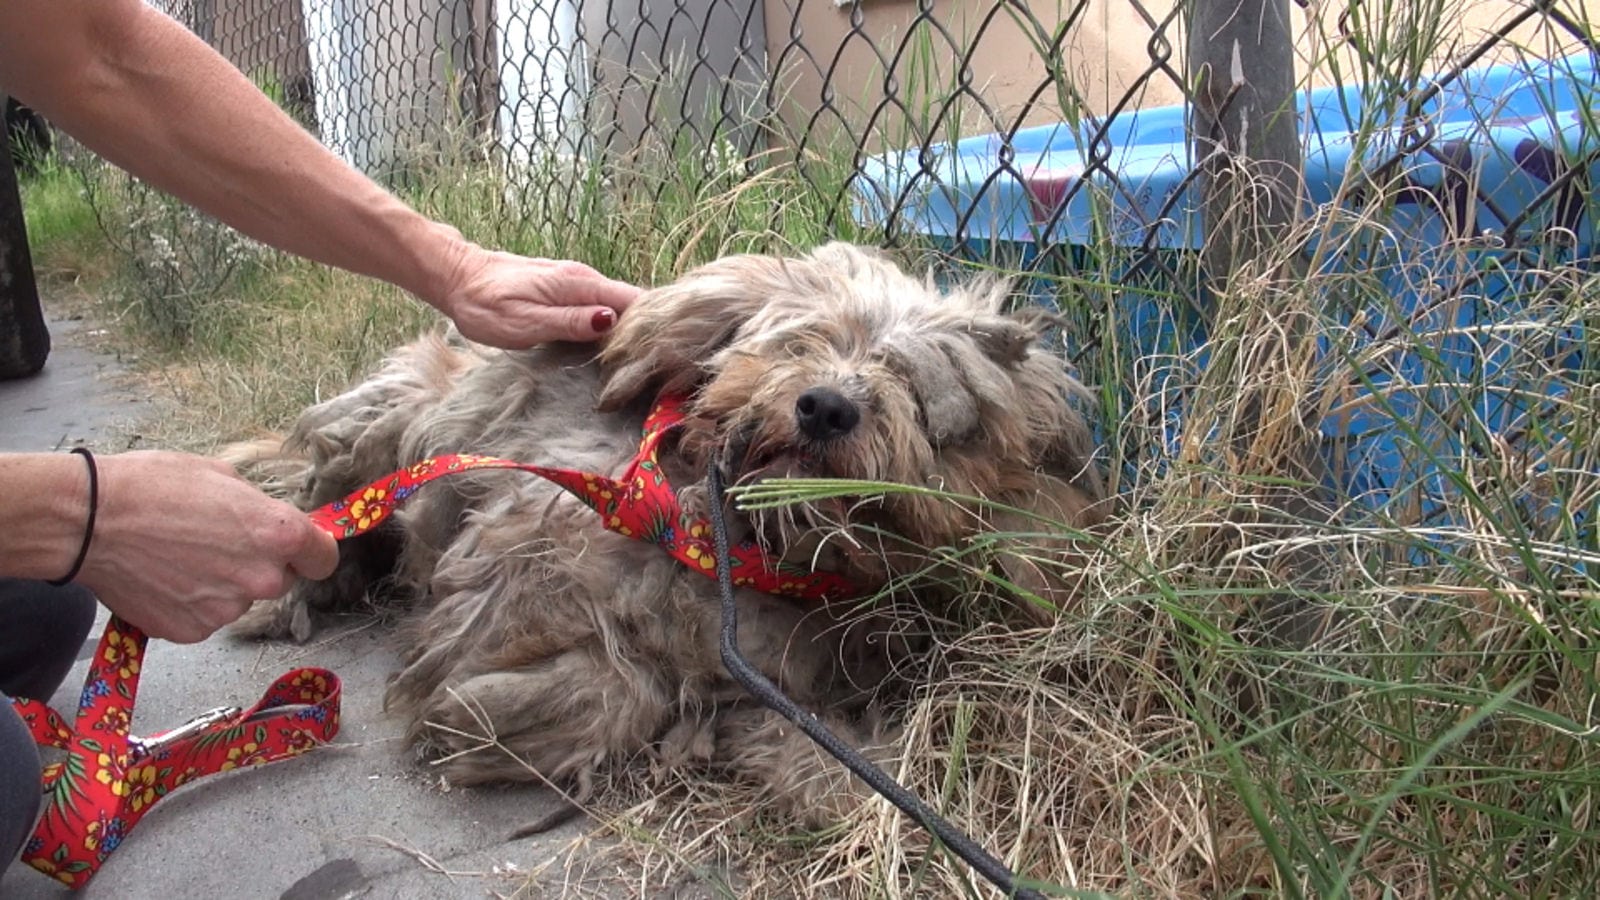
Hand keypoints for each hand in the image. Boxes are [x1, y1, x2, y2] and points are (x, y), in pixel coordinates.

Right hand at [76, 451, 338, 642]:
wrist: (90, 522)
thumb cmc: (153, 487)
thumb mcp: (223, 476)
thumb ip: (260, 508)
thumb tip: (272, 521)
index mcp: (278, 534)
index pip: (323, 558)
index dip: (312, 552)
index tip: (301, 550)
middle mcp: (261, 578)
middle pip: (278, 579)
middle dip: (256, 564)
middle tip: (215, 542)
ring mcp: (226, 609)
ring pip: (238, 598)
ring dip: (220, 584)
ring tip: (180, 556)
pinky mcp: (193, 631)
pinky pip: (205, 617)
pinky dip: (190, 603)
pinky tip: (164, 577)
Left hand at [435, 243, 641, 348]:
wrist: (458, 278)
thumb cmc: (485, 305)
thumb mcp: (525, 322)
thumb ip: (569, 321)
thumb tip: (610, 321)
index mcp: (578, 283)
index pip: (633, 300)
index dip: (647, 326)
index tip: (649, 355)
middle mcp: (584, 278)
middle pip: (631, 303)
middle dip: (641, 331)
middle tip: (641, 367)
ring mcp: (577, 282)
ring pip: (616, 306)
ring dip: (624, 331)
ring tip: (627, 362)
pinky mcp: (567, 289)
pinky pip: (599, 306)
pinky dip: (607, 326)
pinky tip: (604, 348)